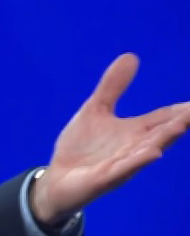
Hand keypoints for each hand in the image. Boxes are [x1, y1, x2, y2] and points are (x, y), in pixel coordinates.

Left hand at [30, 53, 189, 224]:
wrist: (57, 179)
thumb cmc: (81, 147)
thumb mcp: (95, 110)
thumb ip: (113, 87)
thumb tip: (131, 56)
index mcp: (134, 132)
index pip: (163, 118)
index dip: (182, 110)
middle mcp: (134, 148)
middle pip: (162, 134)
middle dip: (181, 123)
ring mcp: (122, 164)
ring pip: (147, 151)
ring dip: (164, 139)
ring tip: (181, 125)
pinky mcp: (105, 178)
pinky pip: (124, 169)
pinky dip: (138, 161)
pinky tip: (153, 153)